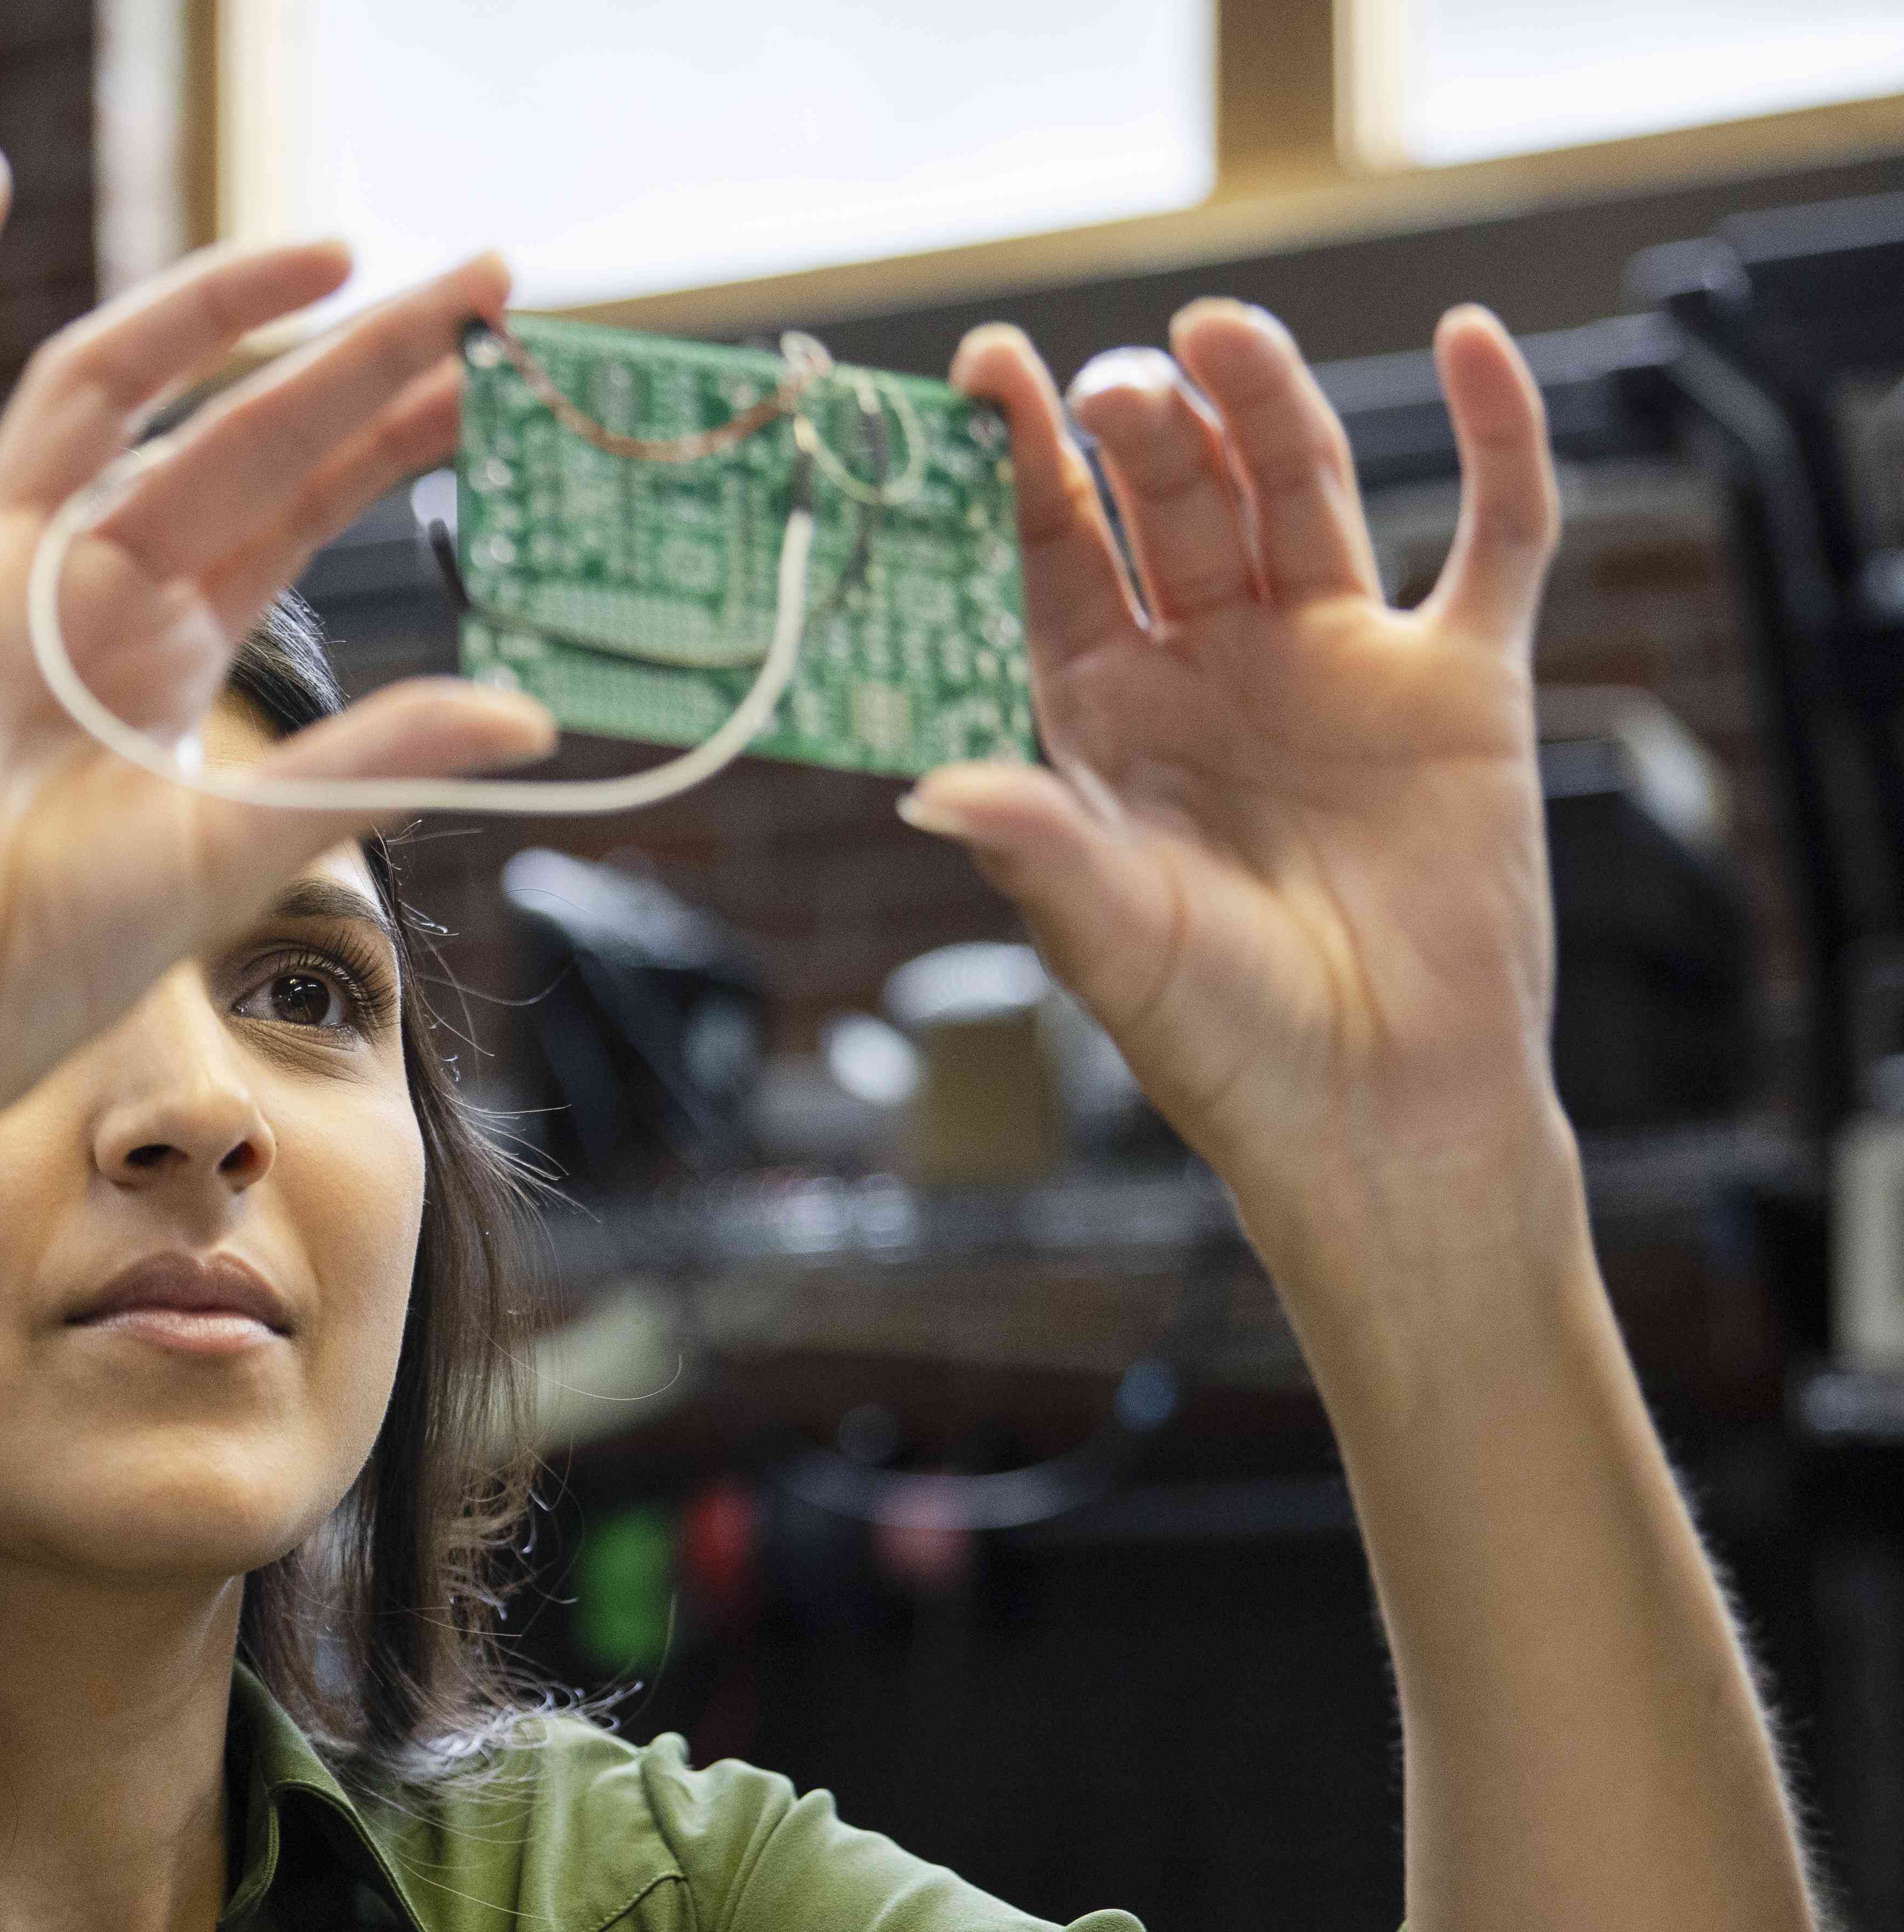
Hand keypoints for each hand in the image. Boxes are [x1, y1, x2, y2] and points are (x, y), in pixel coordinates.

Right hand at [0, 141, 553, 1199]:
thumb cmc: (31, 966)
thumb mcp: (238, 847)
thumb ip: (372, 763)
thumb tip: (528, 717)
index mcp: (165, 660)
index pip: (303, 508)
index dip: (401, 435)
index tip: (502, 374)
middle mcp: (88, 596)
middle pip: (243, 434)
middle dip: (366, 360)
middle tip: (488, 282)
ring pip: (115, 392)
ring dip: (219, 307)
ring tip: (342, 249)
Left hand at [910, 304, 1569, 1244]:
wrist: (1373, 1107)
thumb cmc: (1224, 1038)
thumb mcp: (1111, 934)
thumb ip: (1035, 846)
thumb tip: (928, 790)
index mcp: (1109, 715)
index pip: (1055, 556)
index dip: (1020, 465)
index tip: (983, 371)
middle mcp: (1214, 668)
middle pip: (1171, 506)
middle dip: (1141, 433)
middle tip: (1113, 379)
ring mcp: (1338, 662)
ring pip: (1298, 490)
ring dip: (1263, 403)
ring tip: (1216, 330)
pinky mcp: (1459, 682)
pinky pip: (1495, 533)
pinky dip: (1497, 435)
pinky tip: (1476, 344)